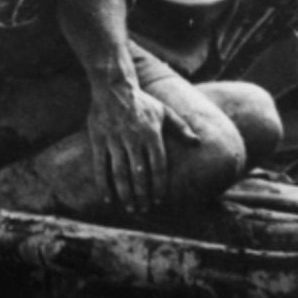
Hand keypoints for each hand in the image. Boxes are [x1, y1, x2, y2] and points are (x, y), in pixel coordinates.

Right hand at [87, 82, 198, 212]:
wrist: (113, 87)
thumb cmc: (142, 102)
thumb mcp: (164, 111)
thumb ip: (181, 128)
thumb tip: (198, 143)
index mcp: (151, 133)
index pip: (158, 165)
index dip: (159, 184)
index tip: (159, 200)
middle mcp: (133, 138)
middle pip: (139, 172)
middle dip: (142, 194)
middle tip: (144, 210)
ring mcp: (115, 139)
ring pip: (120, 172)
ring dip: (125, 193)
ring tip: (130, 208)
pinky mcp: (99, 139)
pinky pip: (101, 165)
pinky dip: (103, 184)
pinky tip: (108, 198)